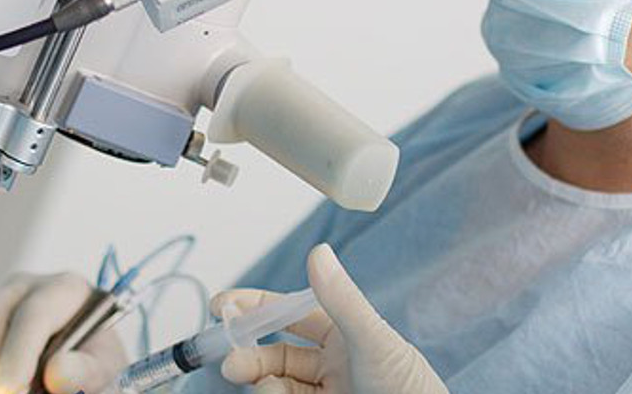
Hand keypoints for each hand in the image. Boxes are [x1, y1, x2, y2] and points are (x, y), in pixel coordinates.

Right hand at [0, 273, 126, 393]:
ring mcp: (1, 305)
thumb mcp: (104, 368)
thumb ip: (86, 371)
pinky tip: (7, 388)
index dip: (19, 354)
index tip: (12, 391)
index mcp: (67, 288)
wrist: (86, 365)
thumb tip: (57, 373)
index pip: (35, 313)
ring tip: (15, 393)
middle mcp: (29, 289)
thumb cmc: (97, 362)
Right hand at [213, 244, 447, 393]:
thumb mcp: (371, 338)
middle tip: (230, 360)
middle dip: (248, 353)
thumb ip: (341, 298)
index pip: (290, 314)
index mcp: (344, 334)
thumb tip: (318, 251)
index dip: (256, 307)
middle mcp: (332, 364)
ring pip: (275, 383)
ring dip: (259, 382)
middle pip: (275, 353)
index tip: (222, 305)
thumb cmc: (408, 386)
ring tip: (262, 387)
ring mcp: (325, 393)